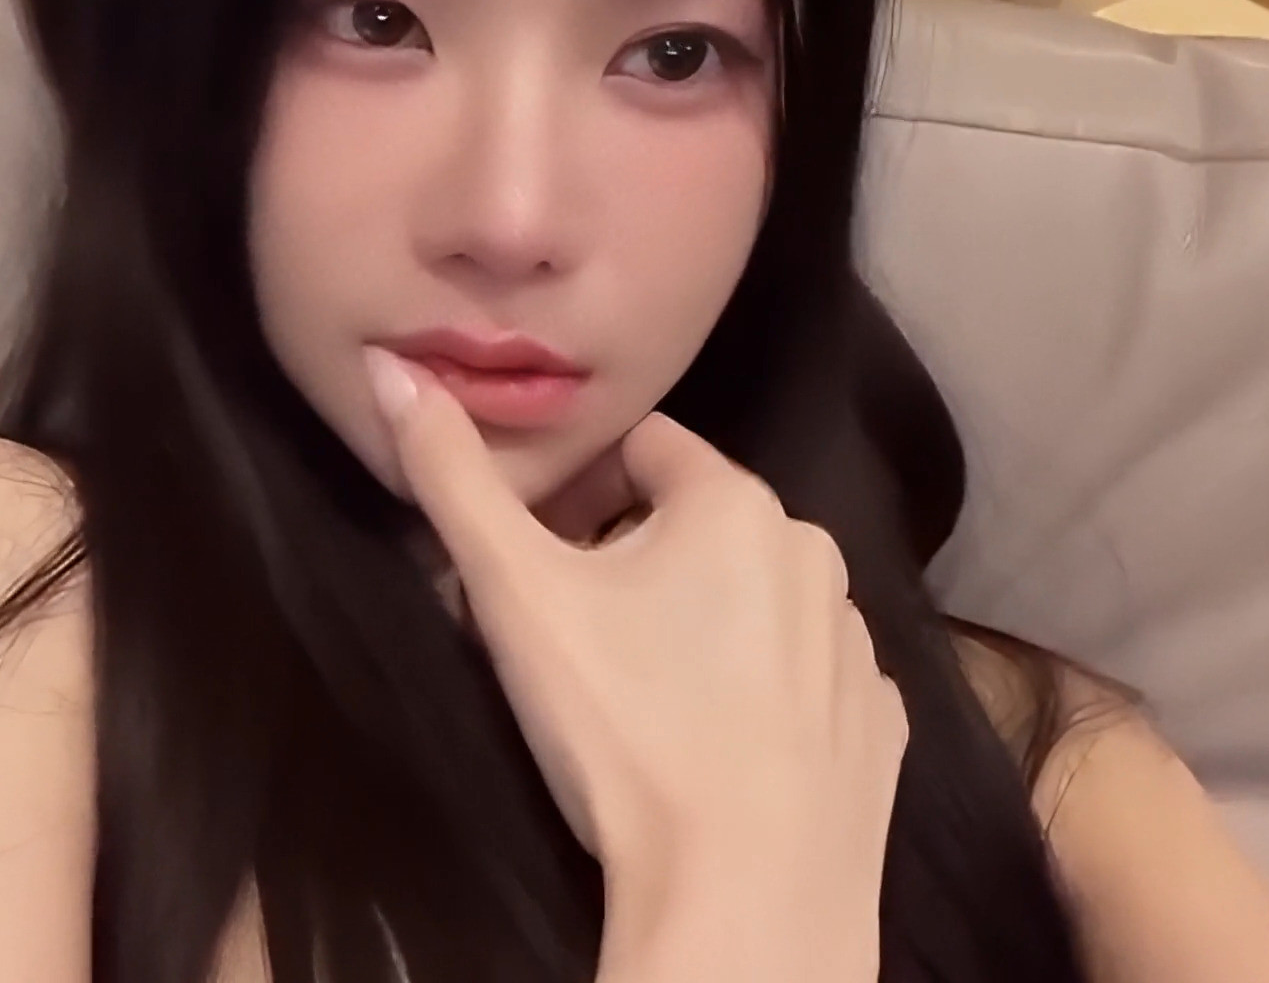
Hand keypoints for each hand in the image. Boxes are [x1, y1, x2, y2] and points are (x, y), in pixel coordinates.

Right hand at [365, 348, 905, 977]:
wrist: (745, 897)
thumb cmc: (625, 730)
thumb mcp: (516, 596)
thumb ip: (450, 477)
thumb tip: (392, 371)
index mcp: (733, 501)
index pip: (640, 448)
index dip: (575, 493)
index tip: (536, 559)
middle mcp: (812, 550)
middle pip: (695, 523)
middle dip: (630, 557)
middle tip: (568, 636)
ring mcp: (855, 642)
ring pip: (754, 599)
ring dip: (697, 621)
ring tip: (637, 700)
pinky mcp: (875, 722)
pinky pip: (803, 677)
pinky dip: (758, 691)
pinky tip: (712, 744)